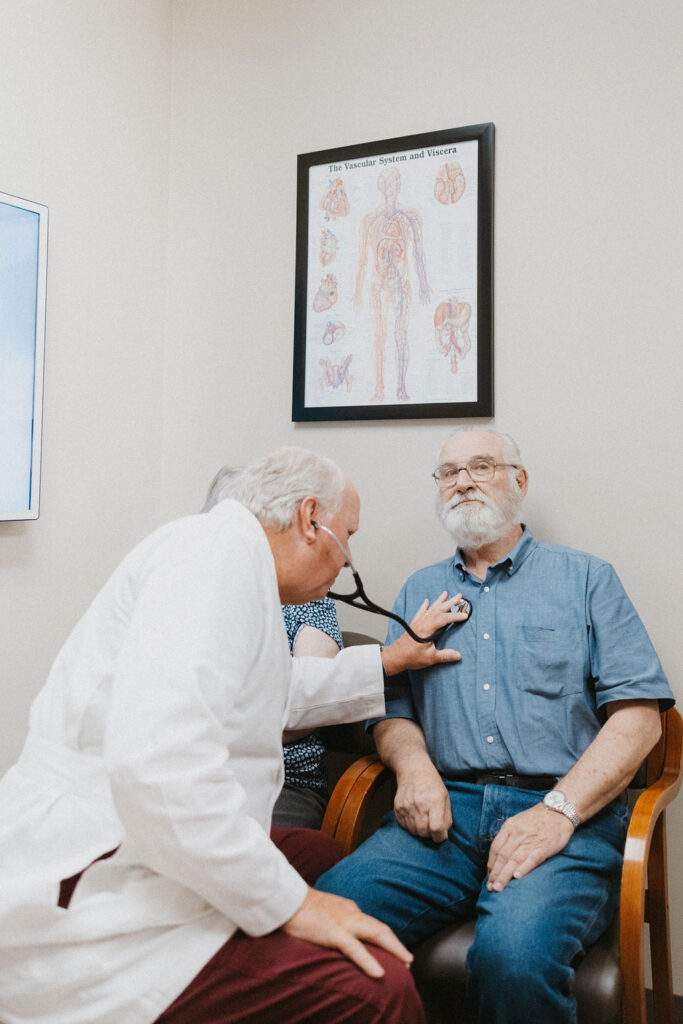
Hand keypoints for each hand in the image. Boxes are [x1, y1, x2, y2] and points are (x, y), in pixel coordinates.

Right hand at [282, 887, 412, 977]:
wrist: (284, 897)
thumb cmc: (297, 906)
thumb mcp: (321, 913)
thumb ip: (333, 920)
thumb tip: (336, 933)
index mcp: (348, 910)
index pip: (371, 924)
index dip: (386, 938)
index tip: (395, 950)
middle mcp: (351, 914)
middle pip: (380, 929)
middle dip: (396, 944)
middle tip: (409, 959)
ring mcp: (343, 922)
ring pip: (376, 935)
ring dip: (394, 949)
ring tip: (406, 962)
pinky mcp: (332, 932)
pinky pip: (355, 948)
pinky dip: (369, 961)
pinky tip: (379, 973)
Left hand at [381, 592, 466, 675]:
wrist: (395, 657)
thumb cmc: (411, 657)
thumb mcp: (430, 658)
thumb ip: (445, 655)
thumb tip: (458, 655)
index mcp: (428, 629)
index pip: (444, 618)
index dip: (455, 616)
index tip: (465, 615)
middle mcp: (423, 623)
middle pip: (438, 609)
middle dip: (450, 602)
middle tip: (459, 596)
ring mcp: (418, 623)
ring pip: (430, 609)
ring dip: (439, 601)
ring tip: (446, 593)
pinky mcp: (413, 625)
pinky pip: (420, 612)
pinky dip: (424, 606)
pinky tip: (426, 601)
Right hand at [394, 760, 451, 842]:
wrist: (413, 770)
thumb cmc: (432, 784)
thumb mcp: (445, 797)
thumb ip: (446, 818)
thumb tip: (443, 835)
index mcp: (435, 801)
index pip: (436, 828)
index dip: (440, 837)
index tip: (441, 835)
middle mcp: (419, 804)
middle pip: (423, 832)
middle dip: (429, 834)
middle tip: (431, 825)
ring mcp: (406, 806)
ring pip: (413, 831)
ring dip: (419, 830)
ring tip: (423, 818)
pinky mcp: (397, 807)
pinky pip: (404, 826)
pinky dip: (410, 825)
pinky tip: (414, 815)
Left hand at [486, 803, 573, 891]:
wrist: (559, 811)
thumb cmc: (537, 818)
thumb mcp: (518, 821)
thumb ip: (508, 836)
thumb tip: (499, 854)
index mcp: (510, 827)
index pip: (496, 848)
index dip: (491, 864)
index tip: (489, 876)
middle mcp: (518, 834)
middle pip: (502, 856)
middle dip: (495, 873)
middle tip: (490, 888)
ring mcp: (530, 840)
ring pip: (514, 860)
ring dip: (504, 875)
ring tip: (498, 888)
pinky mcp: (544, 847)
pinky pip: (532, 859)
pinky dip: (524, 868)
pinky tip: (516, 877)